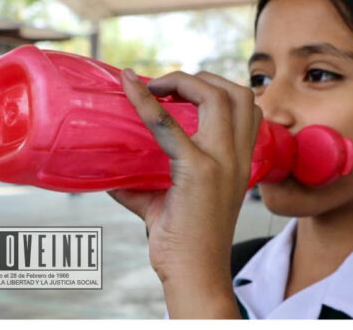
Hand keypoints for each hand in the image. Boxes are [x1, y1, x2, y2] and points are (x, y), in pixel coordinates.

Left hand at [107, 68, 261, 317]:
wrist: (195, 274)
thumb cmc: (184, 243)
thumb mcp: (167, 202)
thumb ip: (141, 183)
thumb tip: (107, 170)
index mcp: (240, 161)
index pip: (246, 107)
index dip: (214, 87)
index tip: (175, 85)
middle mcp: (236, 157)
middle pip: (238, 93)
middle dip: (201, 78)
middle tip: (166, 86)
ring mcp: (221, 162)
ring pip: (218, 97)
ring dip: (186, 81)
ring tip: (156, 88)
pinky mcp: (198, 171)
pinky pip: (170, 125)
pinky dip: (147, 102)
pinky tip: (130, 90)